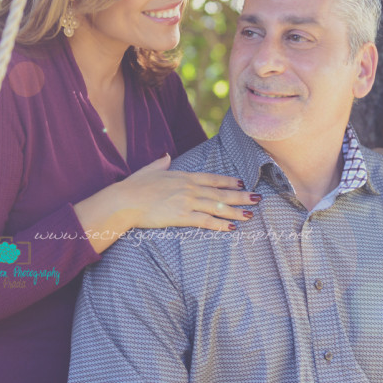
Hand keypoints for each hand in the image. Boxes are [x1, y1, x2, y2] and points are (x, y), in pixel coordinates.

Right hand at [74, 154, 260, 252]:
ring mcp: (187, 202)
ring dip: (235, 211)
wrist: (125, 199)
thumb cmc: (134, 186)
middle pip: (220, 193)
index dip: (228, 181)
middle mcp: (189, 188)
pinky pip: (206, 221)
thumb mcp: (150, 169)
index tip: (241, 183)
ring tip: (250, 215)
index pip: (211, 178)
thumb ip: (161, 163)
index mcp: (183, 176)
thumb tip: (166, 156)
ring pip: (217, 207)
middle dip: (240, 196)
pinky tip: (231, 227)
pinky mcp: (182, 216)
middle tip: (257, 198)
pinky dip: (220, 224)